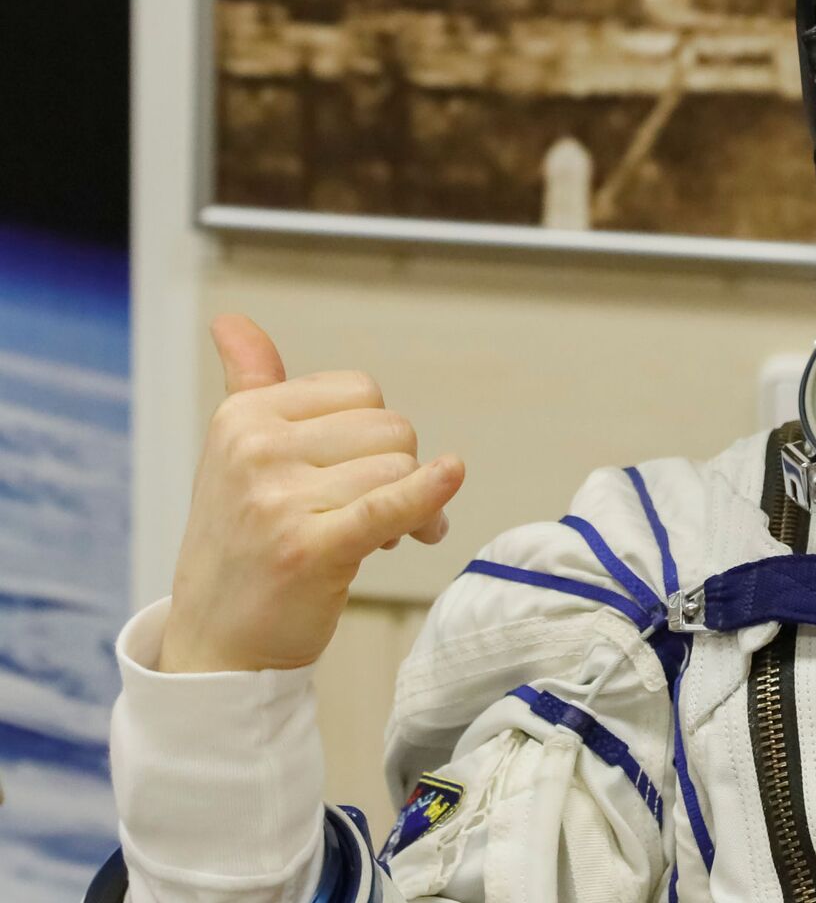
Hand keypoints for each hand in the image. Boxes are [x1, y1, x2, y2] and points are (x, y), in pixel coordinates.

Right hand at [156, 314, 465, 673]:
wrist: (218, 641)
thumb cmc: (243, 540)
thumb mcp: (235, 454)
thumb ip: (251, 384)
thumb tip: (232, 321)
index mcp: (243, 416)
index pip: (360, 391)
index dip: (377, 433)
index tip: (358, 475)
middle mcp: (255, 450)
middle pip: (390, 427)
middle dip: (399, 469)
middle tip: (377, 517)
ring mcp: (278, 499)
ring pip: (401, 468)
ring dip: (413, 508)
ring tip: (383, 541)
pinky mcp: (308, 548)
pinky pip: (388, 504)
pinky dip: (427, 494)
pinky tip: (449, 478)